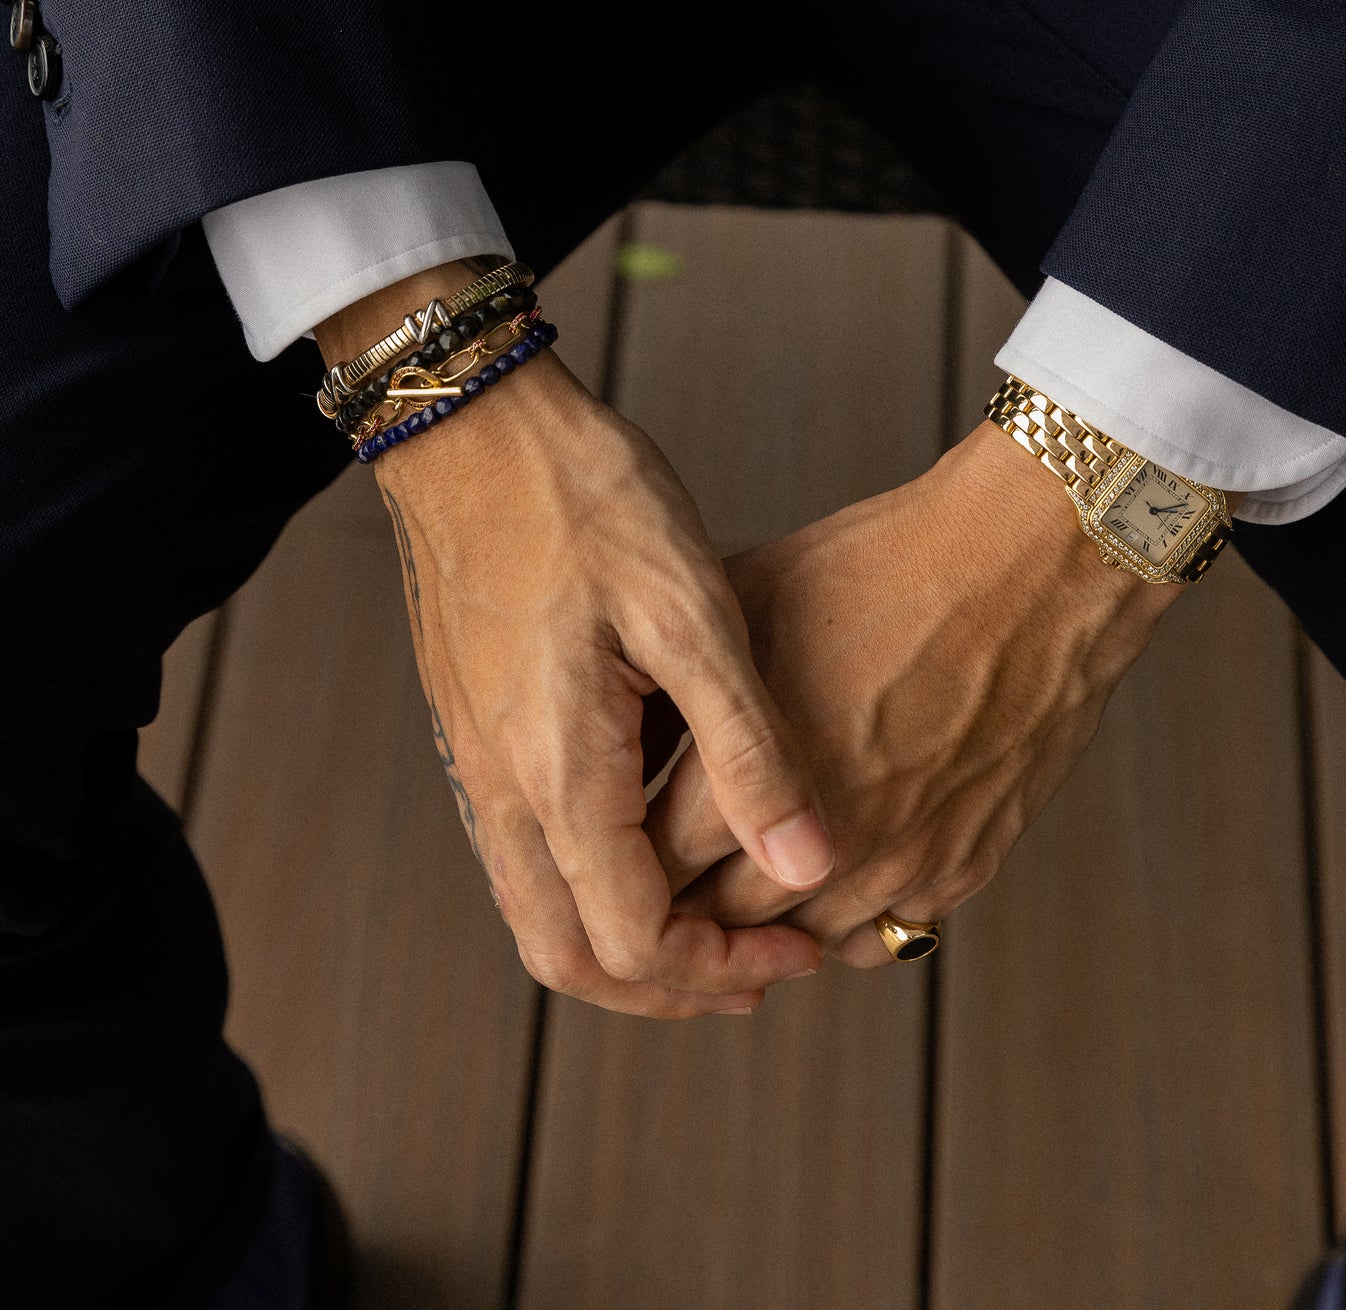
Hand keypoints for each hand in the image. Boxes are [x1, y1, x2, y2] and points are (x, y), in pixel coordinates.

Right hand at [319, 263, 834, 1017]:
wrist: (470, 429)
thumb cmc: (585, 500)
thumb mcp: (690, 611)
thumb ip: (747, 749)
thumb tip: (806, 865)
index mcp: (561, 771)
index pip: (633, 941)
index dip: (722, 969)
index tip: (797, 948)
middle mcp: (503, 789)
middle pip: (570, 957)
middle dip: (670, 986)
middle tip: (759, 967)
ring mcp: (476, 763)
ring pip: (540, 911)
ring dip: (627, 942)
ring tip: (717, 919)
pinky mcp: (474, 730)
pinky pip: (524, 853)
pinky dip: (591, 886)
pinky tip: (654, 839)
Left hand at [645, 423, 1176, 966]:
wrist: (1028, 564)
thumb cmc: (881, 563)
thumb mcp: (749, 598)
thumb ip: (681, 684)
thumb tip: (624, 722)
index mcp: (757, 766)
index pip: (653, 863)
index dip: (625, 851)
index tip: (618, 830)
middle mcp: (826, 835)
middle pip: (715, 921)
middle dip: (681, 896)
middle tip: (664, 866)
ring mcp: (900, 863)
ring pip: (796, 943)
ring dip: (761, 916)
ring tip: (737, 872)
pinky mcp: (962, 868)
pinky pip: (877, 937)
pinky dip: (839, 915)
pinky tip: (822, 866)